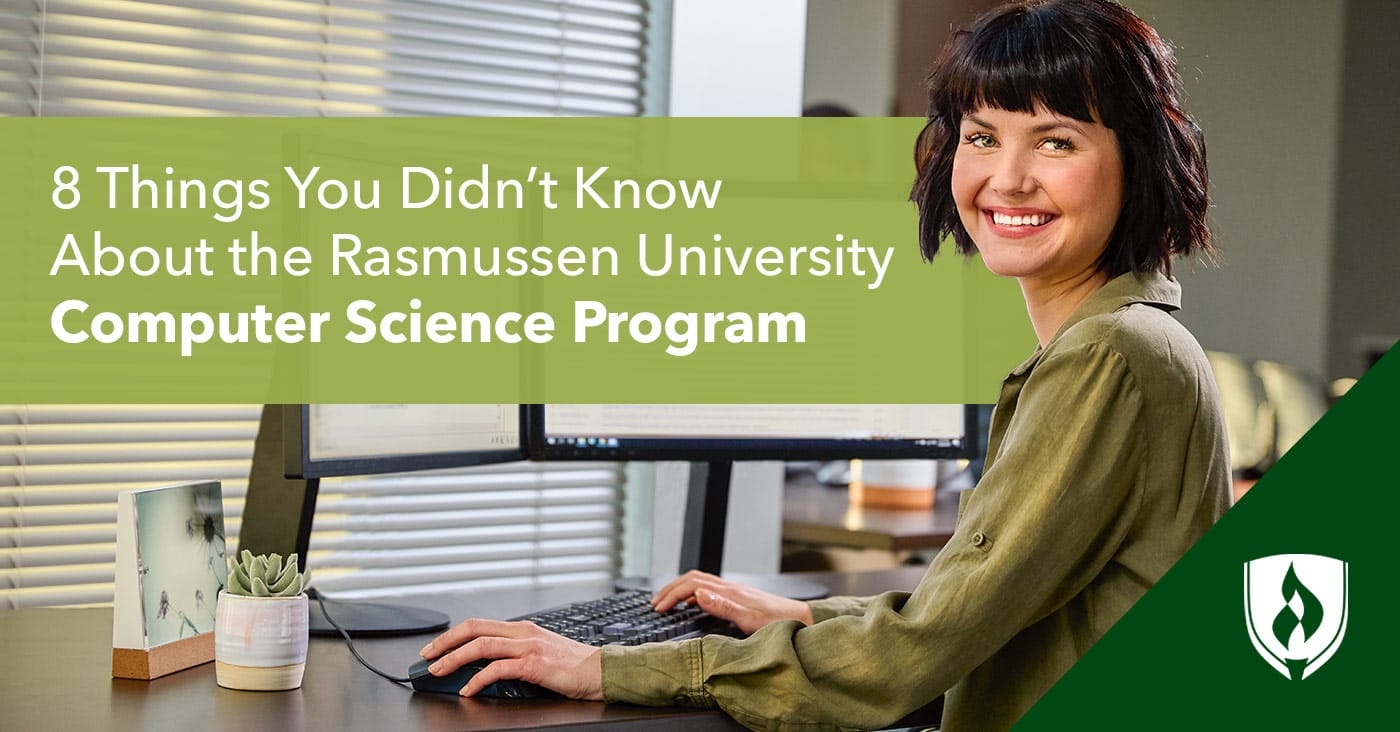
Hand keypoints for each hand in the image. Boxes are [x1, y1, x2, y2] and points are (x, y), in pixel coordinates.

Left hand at [418, 619, 602, 699]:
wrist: (601, 671)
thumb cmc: (573, 666)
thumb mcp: (540, 654)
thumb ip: (514, 655)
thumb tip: (482, 670)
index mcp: (522, 628)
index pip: (478, 625)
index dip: (452, 634)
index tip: (435, 646)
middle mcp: (523, 633)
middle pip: (473, 630)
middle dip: (444, 643)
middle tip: (426, 657)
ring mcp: (529, 647)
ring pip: (481, 647)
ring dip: (454, 659)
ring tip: (438, 671)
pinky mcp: (534, 665)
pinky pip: (498, 670)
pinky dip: (478, 680)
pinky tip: (469, 689)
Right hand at [652, 570, 813, 634]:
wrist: (801, 620)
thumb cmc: (780, 623)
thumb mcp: (750, 620)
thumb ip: (724, 607)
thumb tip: (699, 595)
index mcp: (730, 592)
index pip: (692, 585)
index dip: (672, 595)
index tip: (659, 608)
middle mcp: (731, 589)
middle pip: (692, 579)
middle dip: (670, 589)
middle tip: (656, 603)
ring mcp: (735, 592)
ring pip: (700, 582)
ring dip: (680, 589)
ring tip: (668, 601)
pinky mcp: (739, 598)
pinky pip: (709, 589)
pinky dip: (693, 594)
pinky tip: (692, 604)